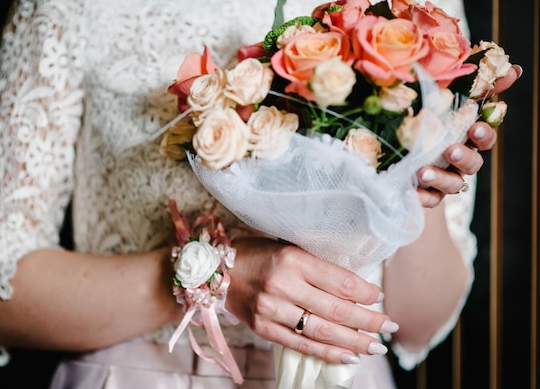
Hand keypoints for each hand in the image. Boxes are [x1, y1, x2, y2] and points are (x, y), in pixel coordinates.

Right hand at [226, 237, 396, 364]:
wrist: (216, 270)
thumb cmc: (258, 254)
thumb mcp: (289, 249)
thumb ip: (318, 267)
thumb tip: (355, 288)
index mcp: (293, 259)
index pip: (340, 281)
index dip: (365, 292)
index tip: (379, 296)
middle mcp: (283, 285)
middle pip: (337, 309)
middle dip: (369, 321)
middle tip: (390, 326)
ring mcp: (272, 309)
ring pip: (322, 331)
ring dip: (355, 341)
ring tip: (376, 346)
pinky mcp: (263, 328)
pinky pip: (302, 345)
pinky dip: (328, 353)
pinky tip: (349, 356)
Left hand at [415, 64, 521, 206]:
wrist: (395, 148)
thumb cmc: (426, 116)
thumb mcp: (445, 94)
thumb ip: (478, 83)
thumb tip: (515, 69)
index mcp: (465, 136)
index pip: (484, 137)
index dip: (484, 134)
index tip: (475, 127)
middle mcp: (458, 159)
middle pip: (473, 164)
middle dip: (464, 157)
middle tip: (451, 150)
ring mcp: (444, 177)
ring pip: (453, 184)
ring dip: (441, 177)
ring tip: (423, 171)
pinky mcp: (427, 192)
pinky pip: (430, 199)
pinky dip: (423, 196)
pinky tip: (411, 189)